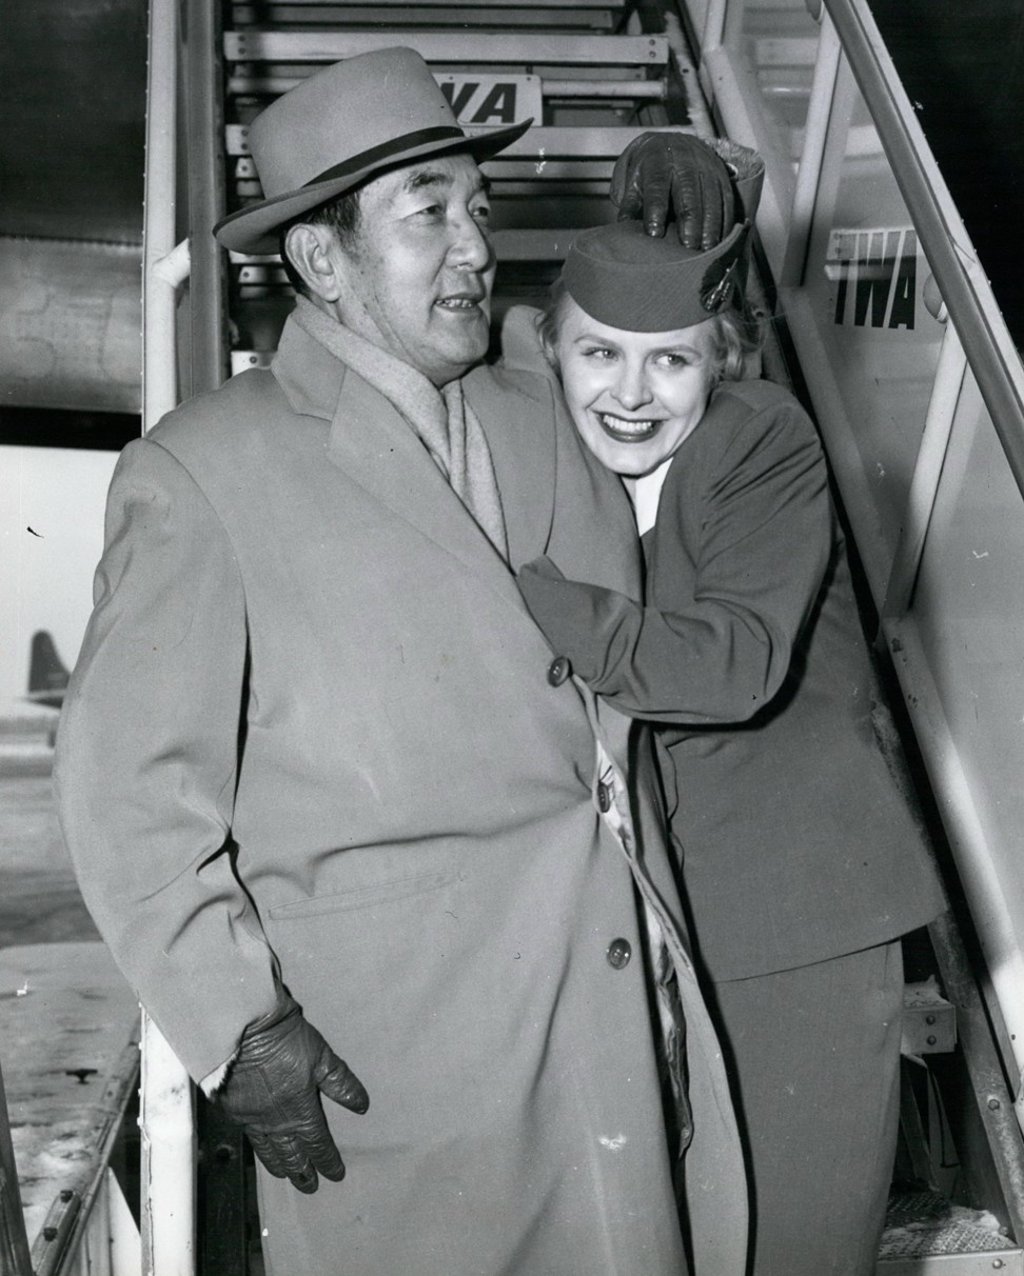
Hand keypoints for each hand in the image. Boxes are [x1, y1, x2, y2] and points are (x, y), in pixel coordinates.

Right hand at [214, 990, 368, 1192]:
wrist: (241, 1029)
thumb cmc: (285, 1039)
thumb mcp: (321, 1056)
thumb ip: (340, 1083)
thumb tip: (362, 1107)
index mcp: (300, 1111)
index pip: (318, 1144)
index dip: (328, 1160)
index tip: (336, 1175)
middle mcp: (276, 1122)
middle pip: (291, 1154)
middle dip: (303, 1171)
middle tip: (310, 1186)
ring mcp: (251, 1118)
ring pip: (267, 1150)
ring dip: (279, 1165)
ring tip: (286, 1175)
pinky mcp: (232, 1109)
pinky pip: (248, 1136)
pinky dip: (257, 1147)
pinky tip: (259, 1147)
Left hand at [610, 132, 734, 248]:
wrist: (672, 143)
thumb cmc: (648, 170)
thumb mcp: (633, 181)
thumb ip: (630, 204)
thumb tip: (624, 227)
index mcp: (658, 162)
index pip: (657, 188)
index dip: (656, 211)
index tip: (655, 235)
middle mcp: (685, 162)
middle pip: (689, 194)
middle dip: (690, 222)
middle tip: (688, 248)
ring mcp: (706, 168)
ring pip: (711, 198)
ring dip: (711, 226)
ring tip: (707, 250)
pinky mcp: (722, 176)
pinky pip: (727, 200)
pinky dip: (725, 222)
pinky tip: (721, 241)